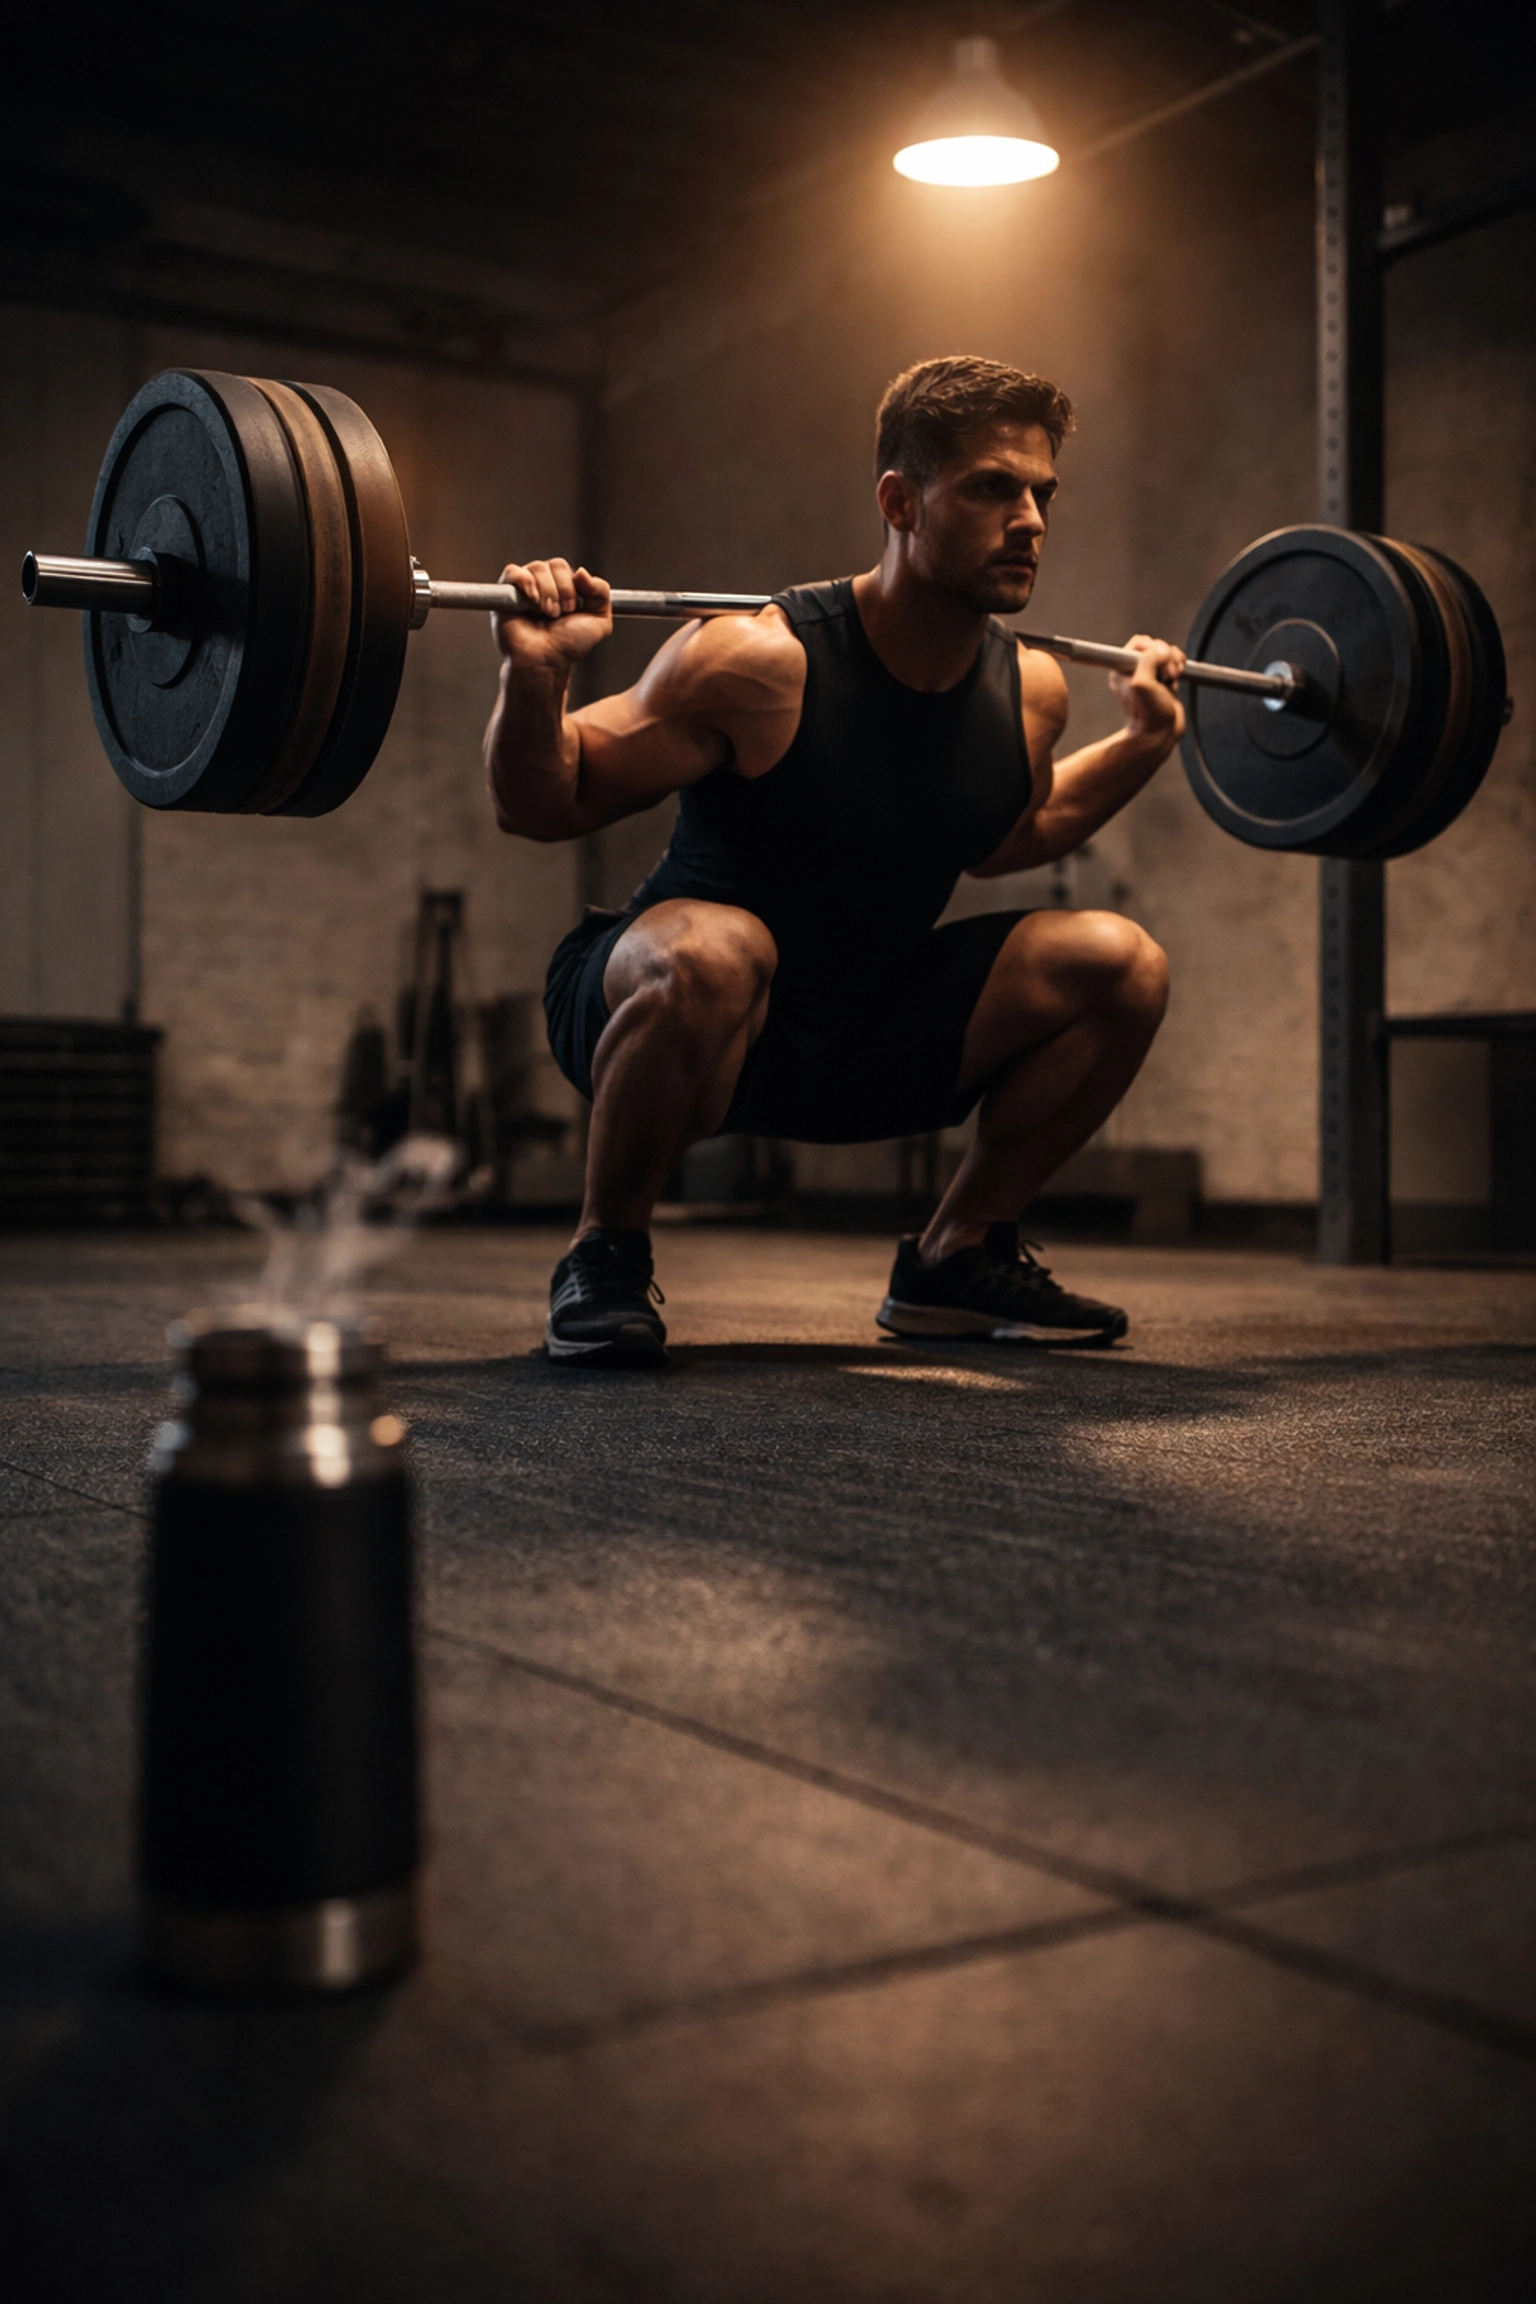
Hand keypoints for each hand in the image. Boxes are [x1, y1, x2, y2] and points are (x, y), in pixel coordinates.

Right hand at [493, 558, 612, 671]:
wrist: (545, 662)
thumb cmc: (568, 646)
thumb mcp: (600, 621)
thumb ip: (601, 592)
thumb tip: (581, 572)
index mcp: (565, 587)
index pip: (570, 568)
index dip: (572, 586)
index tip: (572, 610)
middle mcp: (545, 584)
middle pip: (556, 564)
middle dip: (562, 590)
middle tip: (558, 614)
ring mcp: (525, 588)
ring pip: (537, 567)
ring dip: (546, 592)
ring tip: (545, 613)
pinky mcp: (506, 594)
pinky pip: (514, 572)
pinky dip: (526, 583)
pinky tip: (532, 601)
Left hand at [1108, 634, 1186, 750]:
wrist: (1160, 734)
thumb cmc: (1148, 714)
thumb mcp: (1142, 683)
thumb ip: (1149, 660)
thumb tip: (1163, 651)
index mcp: (1122, 668)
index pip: (1139, 643)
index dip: (1152, 647)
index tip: (1158, 660)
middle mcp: (1134, 670)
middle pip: (1155, 646)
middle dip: (1165, 655)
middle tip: (1167, 673)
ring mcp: (1150, 674)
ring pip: (1166, 653)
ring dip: (1174, 660)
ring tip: (1173, 676)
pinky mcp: (1164, 679)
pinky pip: (1173, 661)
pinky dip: (1179, 664)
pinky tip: (1178, 675)